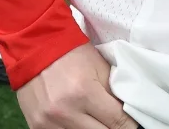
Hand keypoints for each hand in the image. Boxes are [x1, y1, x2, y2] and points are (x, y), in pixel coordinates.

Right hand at [16, 44, 136, 128]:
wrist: (36, 47)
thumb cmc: (72, 54)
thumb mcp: (100, 68)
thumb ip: (114, 94)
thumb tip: (128, 114)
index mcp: (85, 93)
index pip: (117, 122)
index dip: (129, 125)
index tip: (132, 125)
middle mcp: (65, 111)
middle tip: (116, 123)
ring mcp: (48, 122)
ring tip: (97, 121)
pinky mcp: (36, 127)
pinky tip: (79, 123)